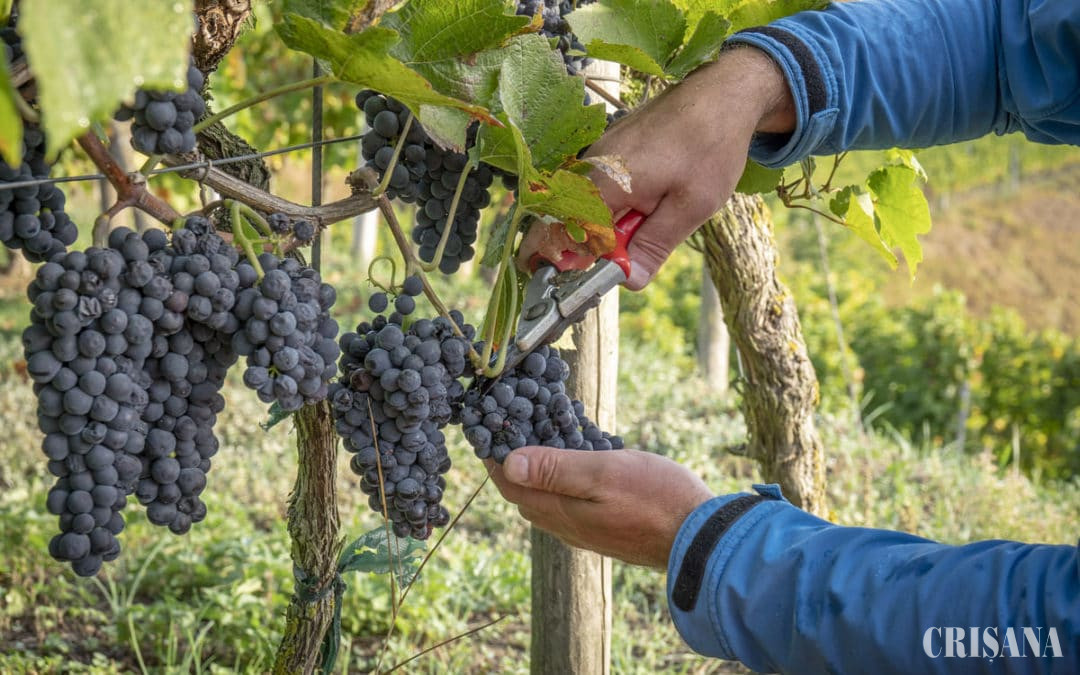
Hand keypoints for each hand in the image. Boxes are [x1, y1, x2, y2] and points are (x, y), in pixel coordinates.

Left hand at [487, 446, 713, 567]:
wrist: (701, 538)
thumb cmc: (656, 498)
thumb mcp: (603, 472)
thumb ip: (556, 470)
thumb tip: (509, 464)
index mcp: (560, 511)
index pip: (511, 486)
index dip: (494, 458)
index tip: (485, 428)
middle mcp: (568, 527)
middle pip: (525, 495)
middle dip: (512, 464)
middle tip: (512, 427)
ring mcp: (588, 532)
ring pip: (549, 501)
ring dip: (539, 473)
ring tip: (543, 438)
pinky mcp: (608, 530)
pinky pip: (572, 505)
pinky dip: (564, 482)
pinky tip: (581, 463)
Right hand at [518, 46, 795, 288]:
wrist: (721, 93)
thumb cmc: (710, 146)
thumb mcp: (691, 206)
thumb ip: (654, 246)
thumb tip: (628, 282)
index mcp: (603, 182)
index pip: (561, 233)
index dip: (569, 263)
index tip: (592, 281)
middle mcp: (589, 167)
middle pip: (569, 223)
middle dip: (595, 249)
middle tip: (634, 256)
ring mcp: (595, 157)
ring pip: (584, 209)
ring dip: (610, 229)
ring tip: (649, 223)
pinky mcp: (606, 153)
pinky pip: (597, 192)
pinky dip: (615, 209)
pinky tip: (648, 206)